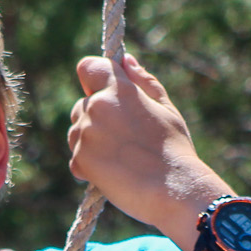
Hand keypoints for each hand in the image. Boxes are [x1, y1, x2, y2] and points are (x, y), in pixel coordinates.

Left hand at [67, 53, 224, 239]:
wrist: (174, 189)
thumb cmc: (175, 149)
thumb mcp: (166, 109)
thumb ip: (143, 82)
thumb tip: (126, 60)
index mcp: (119, 89)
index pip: (87, 67)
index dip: (93, 79)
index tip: (104, 93)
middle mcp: (97, 107)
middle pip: (81, 105)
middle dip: (95, 118)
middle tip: (124, 139)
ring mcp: (86, 134)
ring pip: (76, 133)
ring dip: (90, 142)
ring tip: (122, 158)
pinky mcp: (80, 160)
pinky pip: (77, 158)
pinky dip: (89, 166)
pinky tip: (115, 173)